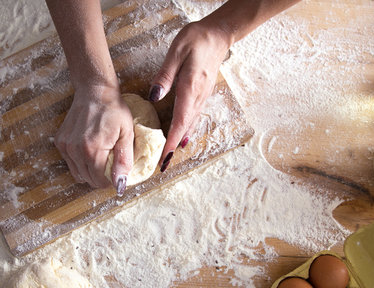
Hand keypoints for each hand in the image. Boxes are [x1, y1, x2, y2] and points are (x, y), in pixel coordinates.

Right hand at [54, 85, 133, 193]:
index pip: (100, 181)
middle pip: (88, 179)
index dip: (111, 180)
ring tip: (100, 156)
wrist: (95, 91)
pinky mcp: (60, 142)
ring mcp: (65, 146)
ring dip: (90, 171)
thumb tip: (120, 184)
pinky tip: (89, 149)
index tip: (117, 171)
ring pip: (78, 174)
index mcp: (92, 150)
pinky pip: (70, 163)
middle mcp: (75, 150)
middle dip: (101, 176)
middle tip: (110, 162)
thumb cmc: (114, 110)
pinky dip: (80, 162)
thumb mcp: (127, 134)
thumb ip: (124, 161)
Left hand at [148, 18, 231, 170]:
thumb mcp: (177, 52)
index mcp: (190, 89)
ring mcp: (202, 97)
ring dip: (179, 142)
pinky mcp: (202, 95)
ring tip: (169, 157)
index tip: (165, 157)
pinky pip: (194, 118)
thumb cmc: (197, 39)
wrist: (218, 35)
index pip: (180, 121)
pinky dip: (186, 130)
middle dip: (173, 148)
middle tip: (163, 166)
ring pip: (190, 125)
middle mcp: (198, 98)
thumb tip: (154, 97)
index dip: (171, 141)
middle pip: (184, 128)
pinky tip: (182, 138)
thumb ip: (165, 75)